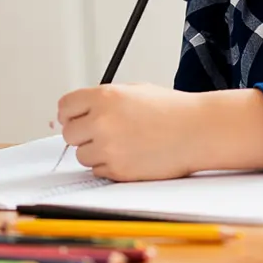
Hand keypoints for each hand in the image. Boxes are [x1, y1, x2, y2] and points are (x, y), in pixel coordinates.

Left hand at [56, 84, 262, 180]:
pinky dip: (109, 167)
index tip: (75, 119)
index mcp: (104, 97)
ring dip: (96, 152)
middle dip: (82, 135)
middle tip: (101, 133)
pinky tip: (131, 155)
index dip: (70, 114)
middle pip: (69, 135)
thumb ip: (101, 100)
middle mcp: (101, 121)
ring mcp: (109, 148)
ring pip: (82, 156)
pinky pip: (98, 172)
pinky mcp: (119, 170)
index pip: (64, 107)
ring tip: (123, 144)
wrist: (198, 131)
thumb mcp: (132, 91)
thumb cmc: (170, 110)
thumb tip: (73, 113)